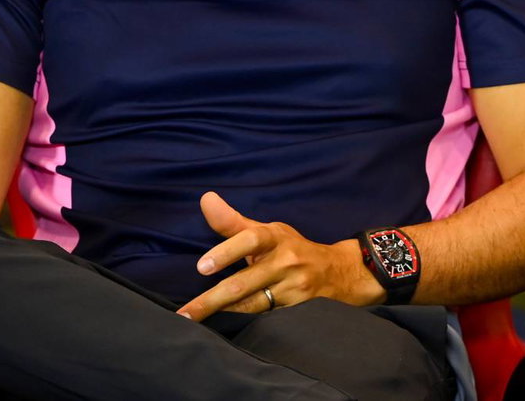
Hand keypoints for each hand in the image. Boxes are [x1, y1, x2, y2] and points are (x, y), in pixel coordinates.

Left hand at [173, 192, 384, 320]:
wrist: (339, 272)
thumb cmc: (291, 249)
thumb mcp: (267, 230)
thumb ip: (232, 221)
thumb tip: (205, 199)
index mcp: (275, 237)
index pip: (250, 239)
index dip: (227, 252)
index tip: (202, 267)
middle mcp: (286, 261)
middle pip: (245, 282)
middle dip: (212, 299)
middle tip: (185, 313)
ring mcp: (294, 288)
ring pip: (254, 304)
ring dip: (223, 313)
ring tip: (194, 321)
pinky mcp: (300, 310)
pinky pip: (267, 317)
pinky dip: (246, 320)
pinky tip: (226, 325)